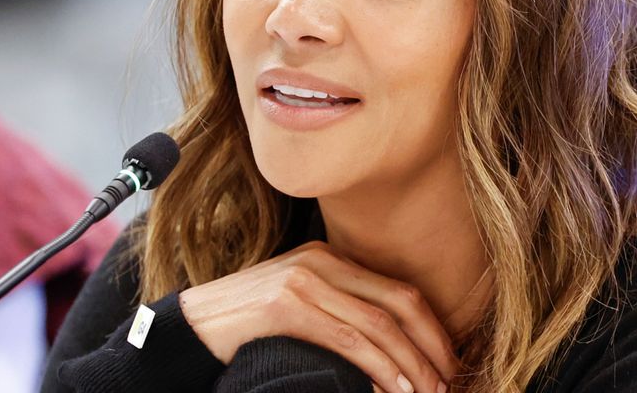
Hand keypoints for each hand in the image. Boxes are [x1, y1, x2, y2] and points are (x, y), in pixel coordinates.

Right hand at [179, 241, 456, 392]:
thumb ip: (336, 313)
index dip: (433, 328)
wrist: (185, 329)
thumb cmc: (244, 328)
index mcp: (328, 256)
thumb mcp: (297, 308)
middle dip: (433, 346)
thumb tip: (388, 353)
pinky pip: (348, 338)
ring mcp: (303, 279)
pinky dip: (378, 367)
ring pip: (379, 323)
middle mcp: (320, 259)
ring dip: (412, 364)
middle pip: (399, 301)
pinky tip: (394, 390)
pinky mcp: (286, 305)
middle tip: (451, 381)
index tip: (448, 362)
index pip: (398, 289)